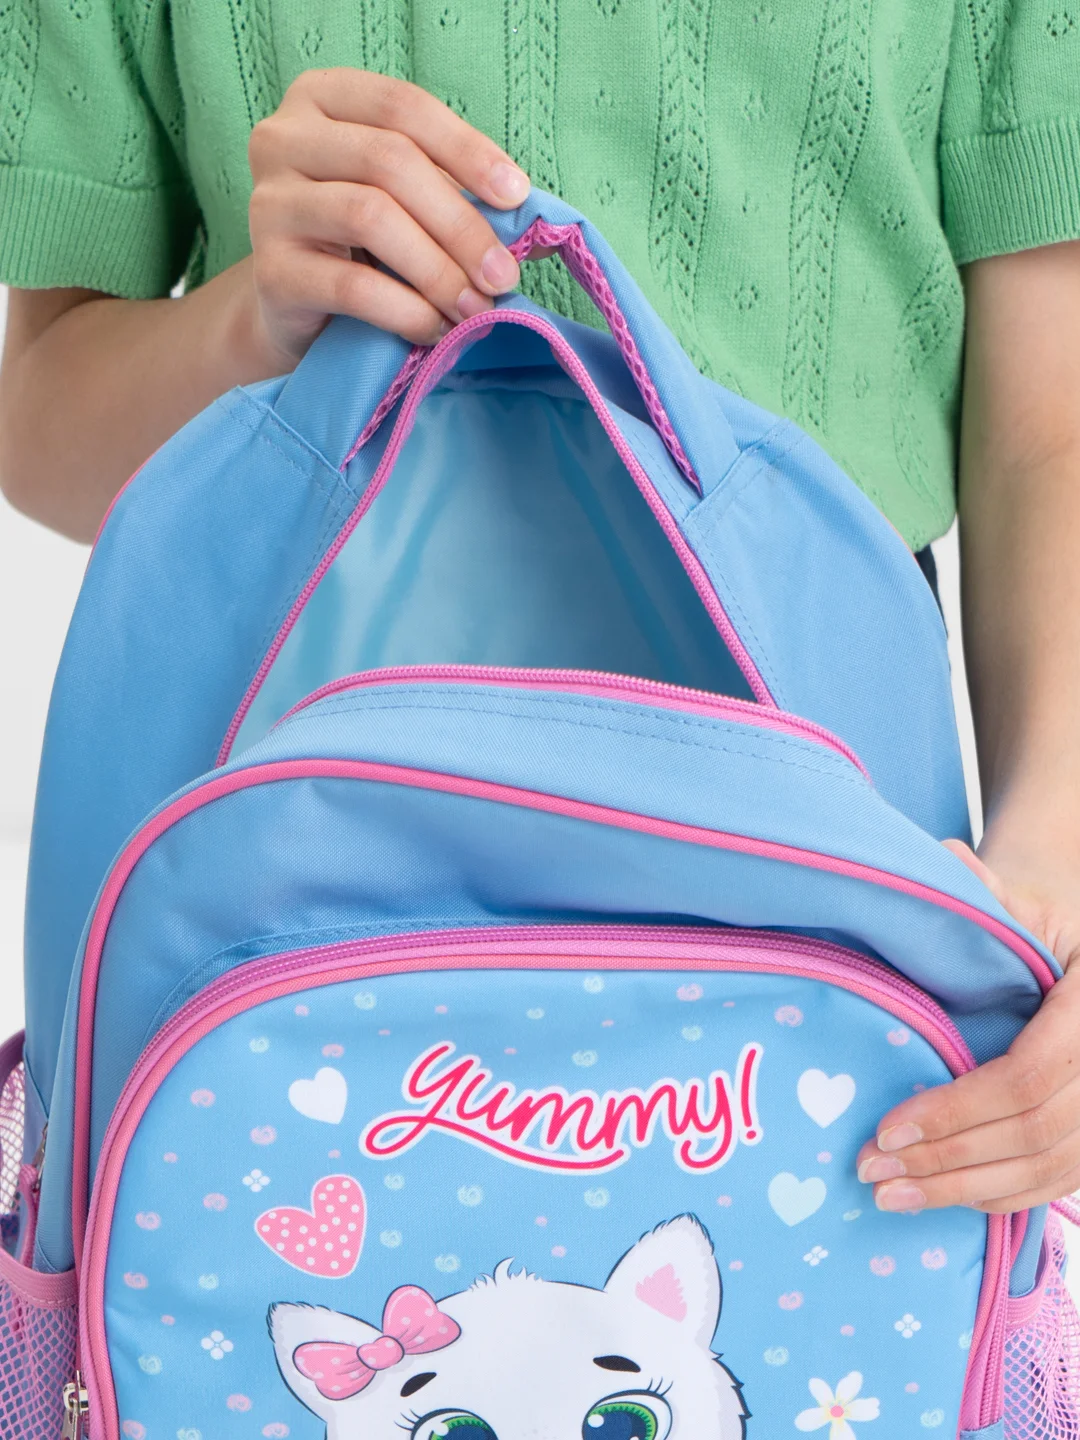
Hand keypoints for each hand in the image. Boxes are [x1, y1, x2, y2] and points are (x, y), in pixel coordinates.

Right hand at [246, 68, 531, 361]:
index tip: (516, 196)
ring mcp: (268, 203)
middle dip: (459, 223)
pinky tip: (433, 328)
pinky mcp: (269, 270)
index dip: (466, 148)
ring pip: (368, 216)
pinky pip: (350, 285)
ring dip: (437, 269)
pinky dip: (404, 310)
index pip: (402, 107)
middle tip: (502, 276)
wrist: (298, 312)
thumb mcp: (409, 202)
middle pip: (388, 161)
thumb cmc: (362, 246)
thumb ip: (459, 195)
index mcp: (321, 98)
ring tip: (474, 307)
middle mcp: (282, 138)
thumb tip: (540, 230)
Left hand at [857, 835, 1079, 1212]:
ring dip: (963, 1190)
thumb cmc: (1049, 927)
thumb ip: (989, 892)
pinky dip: (999, 1198)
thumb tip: (948, 856)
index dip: (958, 1109)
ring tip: (889, 1193)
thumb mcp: (1029, 904)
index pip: (1026, 1077)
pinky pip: (1056, 1183)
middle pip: (1032, 1132)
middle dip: (946, 1158)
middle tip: (871, 1168)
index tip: (887, 1126)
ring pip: (1044, 1168)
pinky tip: (942, 1198)